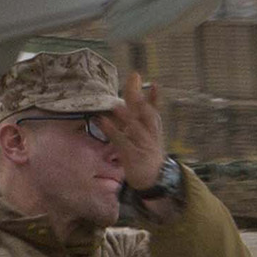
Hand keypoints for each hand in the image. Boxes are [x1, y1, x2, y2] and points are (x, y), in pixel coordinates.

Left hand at [101, 71, 164, 189]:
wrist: (153, 178)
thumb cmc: (146, 151)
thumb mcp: (147, 132)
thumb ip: (140, 113)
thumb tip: (137, 94)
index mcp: (153, 127)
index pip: (153, 107)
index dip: (152, 94)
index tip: (144, 79)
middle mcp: (150, 133)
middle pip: (146, 113)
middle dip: (139, 97)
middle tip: (133, 80)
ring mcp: (143, 144)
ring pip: (135, 127)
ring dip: (126, 115)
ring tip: (116, 104)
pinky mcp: (133, 155)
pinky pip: (121, 141)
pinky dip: (112, 131)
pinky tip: (103, 121)